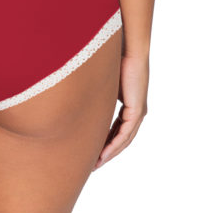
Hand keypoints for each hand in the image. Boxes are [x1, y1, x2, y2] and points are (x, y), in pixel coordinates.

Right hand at [93, 52, 148, 169]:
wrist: (130, 48)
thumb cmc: (115, 57)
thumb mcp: (103, 79)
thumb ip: (94, 89)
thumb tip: (74, 87)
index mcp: (130, 103)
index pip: (117, 128)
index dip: (105, 141)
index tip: (92, 150)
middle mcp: (136, 110)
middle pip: (121, 138)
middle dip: (106, 152)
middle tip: (93, 164)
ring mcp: (138, 112)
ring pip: (124, 140)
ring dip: (110, 153)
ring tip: (96, 164)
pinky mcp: (137, 111)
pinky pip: (125, 135)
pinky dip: (114, 146)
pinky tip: (104, 155)